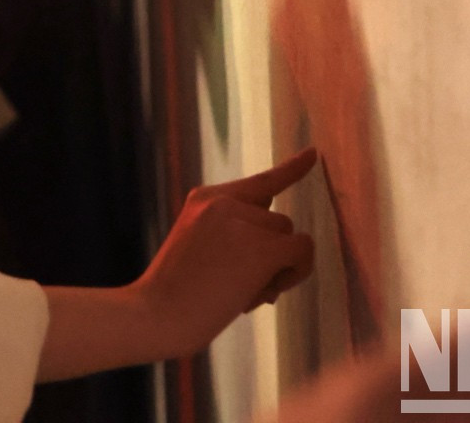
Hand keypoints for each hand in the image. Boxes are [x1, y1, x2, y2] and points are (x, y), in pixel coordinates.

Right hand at [132, 147, 319, 359]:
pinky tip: (268, 292)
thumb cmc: (176, 294)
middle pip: (278, 222)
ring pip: (290, 237)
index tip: (314, 154)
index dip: (291, 170)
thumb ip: (238, 237)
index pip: (260, 183)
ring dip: (280, 269)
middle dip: (272, 255)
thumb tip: (293, 249)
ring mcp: (241, 222)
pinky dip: (296, 272)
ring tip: (246, 295)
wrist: (155, 315)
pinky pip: (302, 251)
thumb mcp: (200, 249)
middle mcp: (223, 202)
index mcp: (205, 199)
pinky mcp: (260, 248)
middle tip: (245, 288)